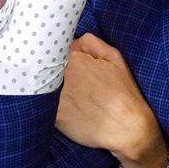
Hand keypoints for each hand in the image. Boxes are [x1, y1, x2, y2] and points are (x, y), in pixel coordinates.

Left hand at [56, 34, 166, 167]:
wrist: (126, 127)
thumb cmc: (123, 92)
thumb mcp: (115, 58)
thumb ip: (91, 42)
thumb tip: (73, 40)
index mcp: (74, 59)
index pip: (54, 49)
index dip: (60, 55)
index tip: (65, 61)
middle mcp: (60, 76)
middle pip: (46, 66)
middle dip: (54, 69)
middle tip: (71, 80)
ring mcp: (53, 97)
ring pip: (42, 85)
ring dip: (48, 86)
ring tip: (70, 95)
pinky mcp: (52, 116)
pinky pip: (43, 105)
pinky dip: (48, 104)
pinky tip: (65, 108)